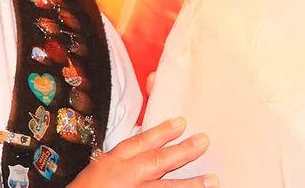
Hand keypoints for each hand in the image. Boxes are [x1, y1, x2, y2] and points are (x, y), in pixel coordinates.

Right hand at [69, 118, 216, 187]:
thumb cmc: (93, 186)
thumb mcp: (105, 164)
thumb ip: (129, 150)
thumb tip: (155, 134)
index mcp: (115, 162)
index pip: (139, 144)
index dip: (160, 132)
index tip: (181, 123)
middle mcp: (126, 178)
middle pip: (155, 162)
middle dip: (181, 152)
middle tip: (203, 142)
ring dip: (189, 185)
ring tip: (212, 180)